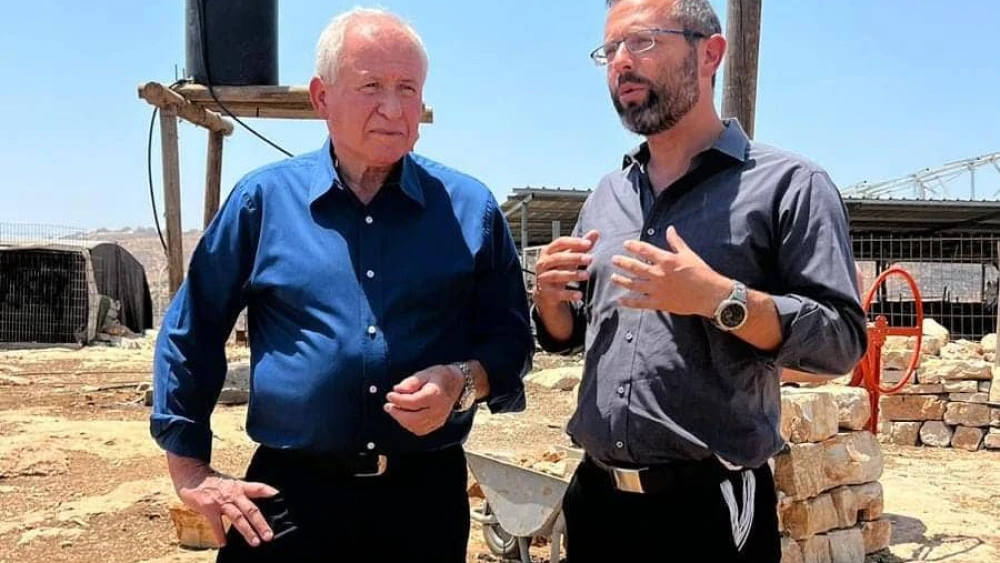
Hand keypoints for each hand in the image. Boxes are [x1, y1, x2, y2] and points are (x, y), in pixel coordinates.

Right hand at [168, 455, 278, 547]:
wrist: (192, 476)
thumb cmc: (213, 482)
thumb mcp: (231, 483)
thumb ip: (242, 492)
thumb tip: (253, 506)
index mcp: (240, 487)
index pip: (258, 488)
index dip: (269, 492)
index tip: (280, 498)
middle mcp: (233, 494)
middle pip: (251, 509)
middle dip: (261, 523)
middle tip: (269, 536)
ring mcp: (221, 502)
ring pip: (237, 518)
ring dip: (247, 531)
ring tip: (255, 542)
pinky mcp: (208, 508)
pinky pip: (216, 524)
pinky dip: (220, 535)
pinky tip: (224, 543)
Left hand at [384, 365, 463, 435]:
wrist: (456, 383)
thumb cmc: (438, 377)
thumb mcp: (424, 373)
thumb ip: (411, 382)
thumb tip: (397, 390)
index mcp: (435, 395)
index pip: (413, 402)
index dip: (398, 400)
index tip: (389, 395)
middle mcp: (439, 409)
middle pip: (414, 418)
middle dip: (398, 414)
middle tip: (388, 406)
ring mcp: (439, 419)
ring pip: (416, 427)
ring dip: (402, 420)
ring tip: (394, 410)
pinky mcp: (438, 423)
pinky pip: (421, 430)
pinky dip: (410, 425)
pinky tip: (403, 417)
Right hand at [532, 230, 599, 305]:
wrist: (546, 291)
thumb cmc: (559, 269)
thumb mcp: (569, 256)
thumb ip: (581, 246)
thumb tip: (595, 233)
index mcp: (548, 252)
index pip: (560, 243)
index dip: (574, 242)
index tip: (588, 243)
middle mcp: (543, 264)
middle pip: (557, 258)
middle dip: (574, 258)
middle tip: (589, 259)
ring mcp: (543, 279)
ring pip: (557, 275)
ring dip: (573, 275)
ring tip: (587, 275)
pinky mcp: (546, 293)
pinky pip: (558, 293)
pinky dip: (569, 294)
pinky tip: (580, 294)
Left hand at [610, 226, 729, 315]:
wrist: (710, 295)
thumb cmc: (701, 273)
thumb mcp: (688, 254)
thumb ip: (676, 242)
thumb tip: (670, 229)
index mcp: (666, 260)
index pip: (645, 250)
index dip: (633, 246)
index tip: (626, 244)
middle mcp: (658, 274)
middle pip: (635, 267)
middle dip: (622, 262)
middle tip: (613, 259)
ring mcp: (657, 290)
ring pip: (634, 284)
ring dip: (621, 280)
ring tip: (613, 277)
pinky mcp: (659, 303)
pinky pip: (640, 303)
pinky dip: (628, 302)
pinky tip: (619, 300)